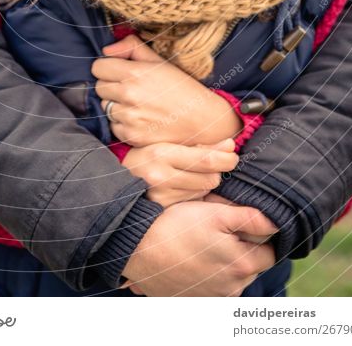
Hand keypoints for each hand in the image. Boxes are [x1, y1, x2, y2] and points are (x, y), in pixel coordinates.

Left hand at [93, 34, 241, 146]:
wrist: (203, 120)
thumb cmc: (182, 88)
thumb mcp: (160, 61)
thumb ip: (131, 47)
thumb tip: (107, 49)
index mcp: (134, 73)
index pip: (98, 67)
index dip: (108, 68)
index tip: (119, 72)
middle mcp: (129, 96)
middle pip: (99, 88)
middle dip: (111, 87)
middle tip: (131, 89)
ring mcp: (129, 118)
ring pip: (105, 108)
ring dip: (116, 106)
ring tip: (138, 105)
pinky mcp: (132, 136)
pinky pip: (114, 127)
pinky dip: (123, 125)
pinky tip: (141, 120)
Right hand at [121, 200, 277, 295]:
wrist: (138, 249)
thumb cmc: (177, 226)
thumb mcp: (215, 212)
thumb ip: (251, 219)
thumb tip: (277, 223)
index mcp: (242, 265)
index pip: (270, 252)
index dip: (260, 234)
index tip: (242, 221)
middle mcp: (232, 288)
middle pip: (252, 266)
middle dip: (244, 247)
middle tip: (220, 226)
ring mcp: (213, 296)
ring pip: (233, 276)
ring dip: (227, 260)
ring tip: (204, 240)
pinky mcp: (195, 299)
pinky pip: (214, 285)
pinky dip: (210, 272)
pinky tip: (194, 256)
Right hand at [122, 139, 238, 206]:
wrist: (118, 178)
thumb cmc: (147, 155)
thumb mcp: (169, 143)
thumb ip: (201, 145)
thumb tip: (230, 145)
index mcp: (163, 152)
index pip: (206, 159)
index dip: (226, 159)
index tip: (232, 156)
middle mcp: (161, 175)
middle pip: (210, 178)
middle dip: (216, 171)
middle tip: (214, 165)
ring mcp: (161, 195)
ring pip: (204, 190)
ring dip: (206, 183)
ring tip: (193, 174)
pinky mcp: (163, 208)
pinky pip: (193, 200)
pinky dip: (195, 193)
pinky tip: (185, 186)